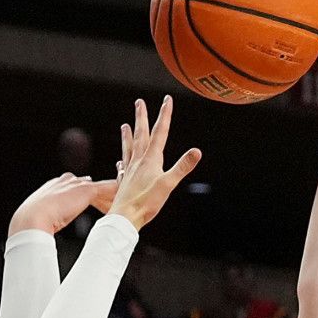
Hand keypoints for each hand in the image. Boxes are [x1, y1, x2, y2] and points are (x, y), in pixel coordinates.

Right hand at [8, 173, 118, 236]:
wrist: (30, 219)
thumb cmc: (30, 224)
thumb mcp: (39, 219)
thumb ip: (47, 220)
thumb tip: (45, 230)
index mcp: (53, 187)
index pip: (73, 186)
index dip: (83, 194)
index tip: (92, 200)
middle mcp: (65, 181)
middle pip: (89, 185)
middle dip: (101, 193)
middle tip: (113, 199)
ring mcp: (75, 184)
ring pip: (101, 188)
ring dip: (112, 195)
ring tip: (124, 201)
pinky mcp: (85, 190)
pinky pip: (107, 189)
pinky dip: (116, 194)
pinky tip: (125, 200)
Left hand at [108, 96, 200, 230]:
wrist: (125, 218)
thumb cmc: (146, 203)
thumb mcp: (168, 184)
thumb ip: (182, 167)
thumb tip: (197, 151)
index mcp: (150, 160)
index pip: (159, 132)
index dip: (164, 115)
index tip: (167, 100)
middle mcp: (138, 162)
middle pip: (140, 134)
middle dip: (141, 117)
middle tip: (139, 102)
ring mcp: (129, 171)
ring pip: (128, 148)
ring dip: (128, 135)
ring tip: (125, 125)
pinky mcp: (124, 182)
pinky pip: (123, 167)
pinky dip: (123, 161)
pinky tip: (120, 161)